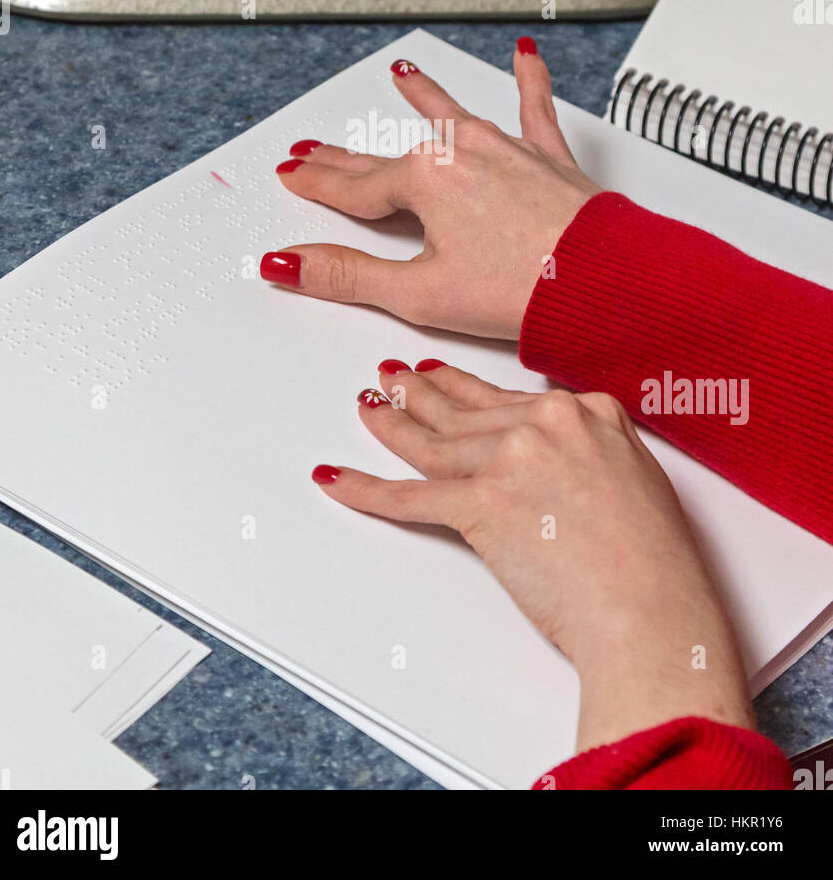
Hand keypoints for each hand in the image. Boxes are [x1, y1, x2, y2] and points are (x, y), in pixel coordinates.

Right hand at [261, 38, 599, 339]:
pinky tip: (527, 55)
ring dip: (425, 98)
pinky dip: (530, 80)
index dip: (318, 183)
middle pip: (390, 155)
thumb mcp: (418, 293)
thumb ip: (347, 275)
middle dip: (348, 154)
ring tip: (404, 75)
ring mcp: (507, 150)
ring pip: (453, 117)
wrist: (607, 284)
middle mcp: (463, 152)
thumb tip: (288, 265)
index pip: (355, 187)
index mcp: (425, 180)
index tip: (292, 174)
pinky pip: (535, 108)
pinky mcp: (548, 158)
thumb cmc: (524, 290)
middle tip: (316, 149)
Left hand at [313, 360, 755, 753]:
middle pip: (467, 411)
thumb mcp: (636, 478)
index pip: (512, 398)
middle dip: (422, 396)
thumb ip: (592, 451)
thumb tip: (557, 460)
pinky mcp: (482, 504)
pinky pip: (409, 495)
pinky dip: (366, 488)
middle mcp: (546, 423)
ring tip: (368, 408)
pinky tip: (338, 477)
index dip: (470, 390)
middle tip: (395, 381)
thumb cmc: (654, 564)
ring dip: (391, 424)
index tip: (446, 379)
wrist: (652, 612)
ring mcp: (510, 459)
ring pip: (434, 440)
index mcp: (588, 411)